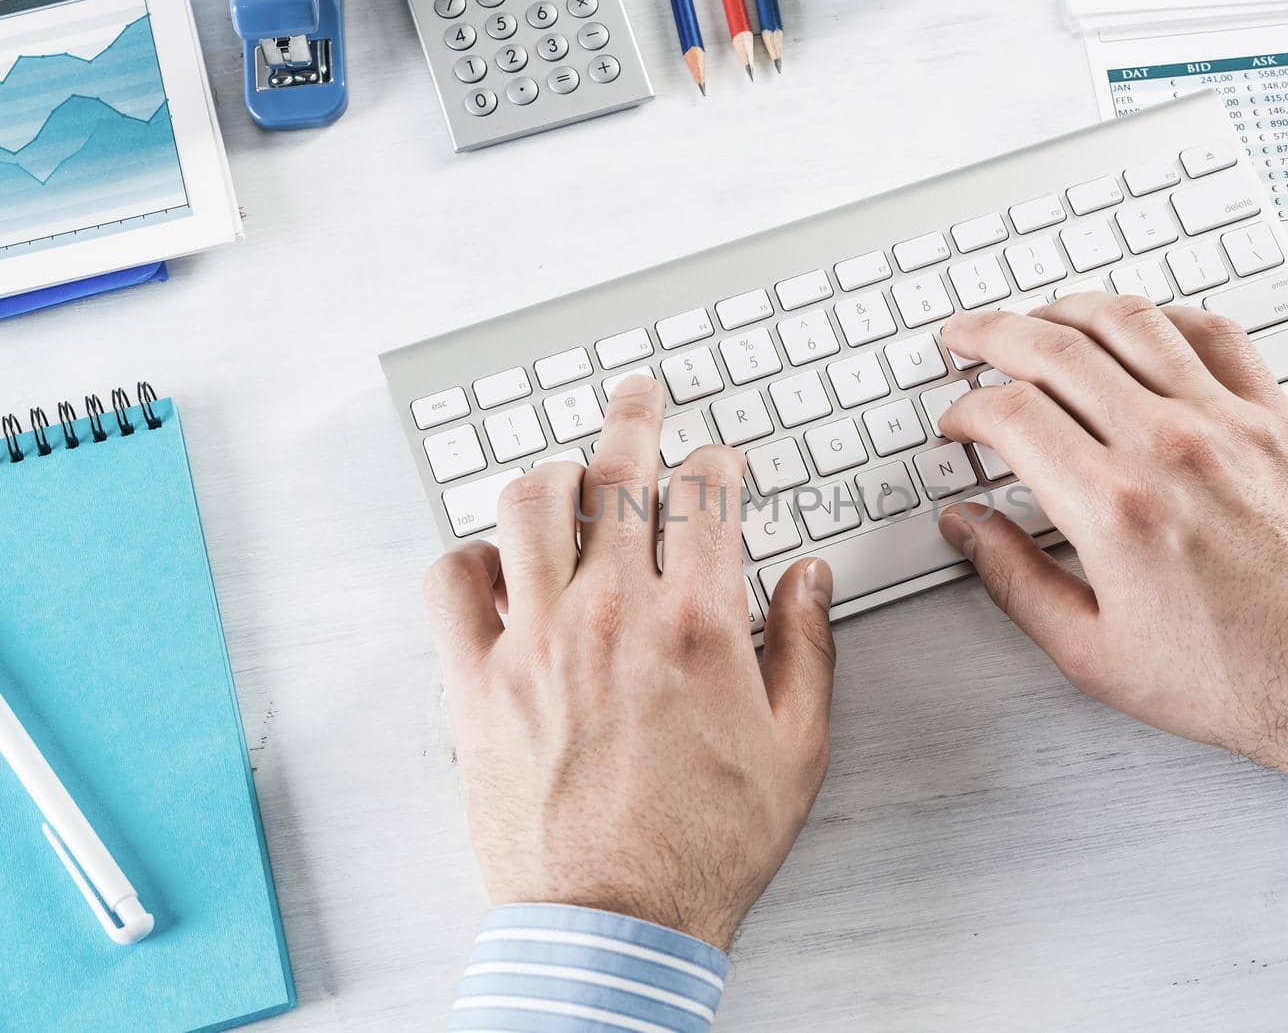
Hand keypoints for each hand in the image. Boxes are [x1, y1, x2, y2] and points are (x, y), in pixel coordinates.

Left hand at [424, 374, 835, 949]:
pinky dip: (469, 554)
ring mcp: (536, 639)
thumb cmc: (705, 843)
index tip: (719, 459)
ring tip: (568, 468)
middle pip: (618, 472)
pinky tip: (496, 560)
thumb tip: (810, 576)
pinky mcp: (476, 679)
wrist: (617, 922)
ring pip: (528, 503)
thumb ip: (809, 646)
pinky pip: (450, 579)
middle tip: (638, 393)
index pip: (708, 492)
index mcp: (699, 622)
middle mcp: (613, 612)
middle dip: (635, 417)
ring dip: (553, 472)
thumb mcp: (798, 747)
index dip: (718, 458)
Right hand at [935, 295, 1287, 775]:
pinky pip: (1215, 334)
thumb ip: (1015, 581)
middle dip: (991, 334)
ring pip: (1131, 322)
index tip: (957, 423)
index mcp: (1114, 507)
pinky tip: (1139, 324)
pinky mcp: (1277, 420)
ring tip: (1037, 318)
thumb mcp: (1093, 654)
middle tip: (962, 336)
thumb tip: (969, 528)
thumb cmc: (1235, 678)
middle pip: (1056, 349)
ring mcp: (1228, 424)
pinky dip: (1163, 315)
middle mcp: (1169, 447)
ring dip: (1068, 308)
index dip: (966, 408)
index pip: (1012, 414)